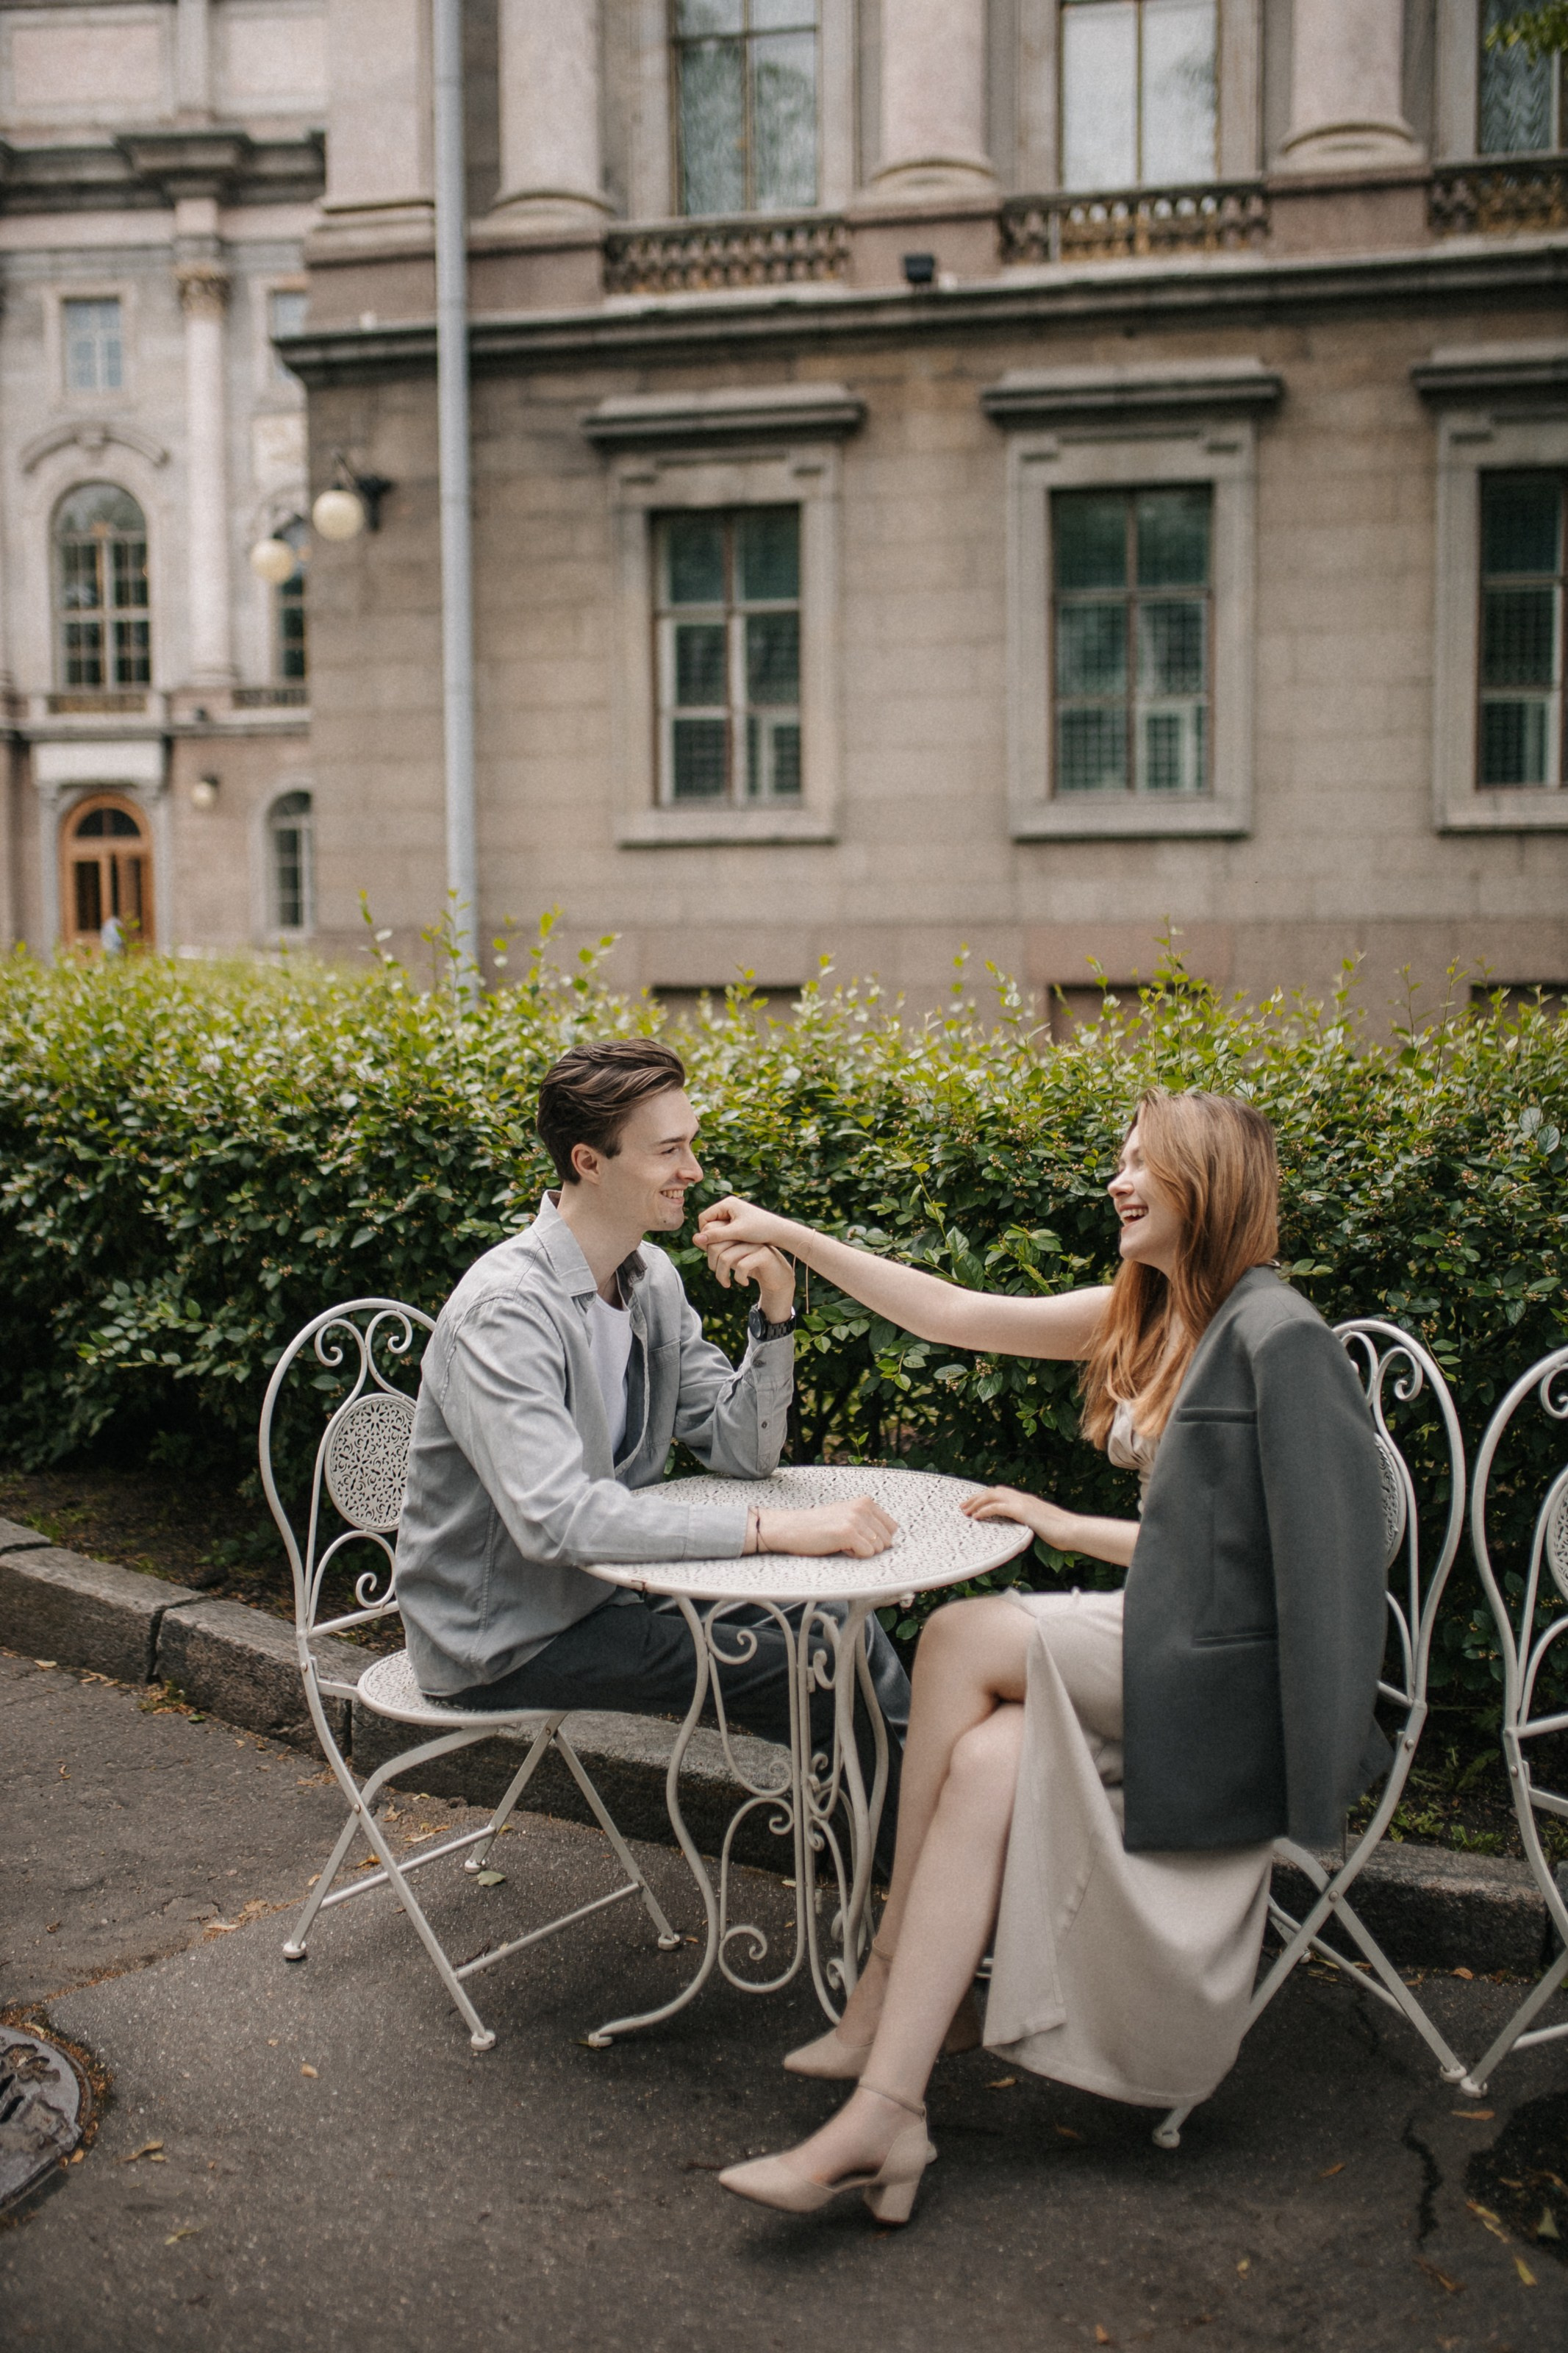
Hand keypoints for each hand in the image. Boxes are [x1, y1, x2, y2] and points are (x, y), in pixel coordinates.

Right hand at [695, 1195, 795, 1257]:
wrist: (780, 1231)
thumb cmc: (760, 1229)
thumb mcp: (736, 1233)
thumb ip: (716, 1235)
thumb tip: (695, 1239)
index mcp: (727, 1203)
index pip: (704, 1218)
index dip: (704, 1232)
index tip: (709, 1246)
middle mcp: (729, 1205)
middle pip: (709, 1222)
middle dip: (711, 1235)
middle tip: (716, 1249)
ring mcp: (734, 1212)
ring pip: (717, 1226)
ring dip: (718, 1237)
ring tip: (724, 1248)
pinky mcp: (739, 1219)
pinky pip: (725, 1228)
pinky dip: (725, 1237)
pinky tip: (731, 1246)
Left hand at [703, 1235, 794, 1325]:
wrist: (776, 1276)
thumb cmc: (750, 1265)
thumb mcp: (730, 1257)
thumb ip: (715, 1247)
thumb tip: (696, 1238)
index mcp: (735, 1232)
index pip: (712, 1234)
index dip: (707, 1250)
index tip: (713, 1264)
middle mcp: (744, 1235)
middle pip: (716, 1246)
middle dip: (713, 1266)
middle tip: (719, 1276)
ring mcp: (754, 1244)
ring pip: (726, 1258)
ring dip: (722, 1276)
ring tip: (726, 1283)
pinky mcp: (764, 1255)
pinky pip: (742, 1266)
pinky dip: (739, 1278)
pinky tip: (743, 1282)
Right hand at [757, 1497, 897, 1557]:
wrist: (791, 1528)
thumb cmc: (818, 1526)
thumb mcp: (846, 1516)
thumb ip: (868, 1522)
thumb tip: (890, 1540)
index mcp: (865, 1502)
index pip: (892, 1527)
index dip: (878, 1539)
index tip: (860, 1539)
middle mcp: (863, 1507)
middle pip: (887, 1540)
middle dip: (871, 1547)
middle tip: (849, 1542)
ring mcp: (855, 1519)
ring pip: (878, 1548)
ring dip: (861, 1552)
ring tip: (842, 1543)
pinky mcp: (847, 1532)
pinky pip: (866, 1554)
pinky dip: (854, 1556)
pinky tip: (839, 1548)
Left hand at [961, 1484, 1076, 1550]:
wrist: (1073, 1531)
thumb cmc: (1061, 1533)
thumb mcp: (1041, 1526)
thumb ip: (1030, 1525)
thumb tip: (1024, 1532)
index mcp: (1027, 1501)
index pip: (1002, 1493)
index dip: (986, 1496)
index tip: (974, 1503)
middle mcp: (1023, 1498)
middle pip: (994, 1491)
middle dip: (976, 1497)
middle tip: (963, 1506)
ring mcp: (1023, 1503)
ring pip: (993, 1495)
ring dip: (976, 1502)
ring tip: (965, 1511)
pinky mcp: (1023, 1511)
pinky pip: (998, 1507)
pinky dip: (985, 1510)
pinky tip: (977, 1517)